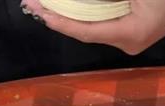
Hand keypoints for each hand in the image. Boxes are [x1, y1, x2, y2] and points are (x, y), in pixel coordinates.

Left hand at [22, 0, 164, 54]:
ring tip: (43, 5)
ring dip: (68, 15)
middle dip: (58, 17)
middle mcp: (127, 43)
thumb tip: (79, 2)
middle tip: (32, 4)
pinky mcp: (132, 32)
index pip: (86, 31)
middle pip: (85, 30)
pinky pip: (102, 23)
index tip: (38, 11)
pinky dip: (83, 14)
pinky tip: (66, 6)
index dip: (60, 21)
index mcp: (131, 34)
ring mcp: (130, 39)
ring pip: (92, 26)